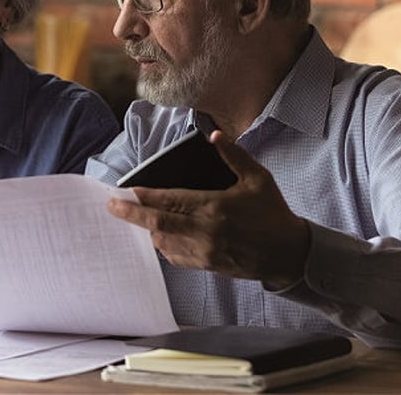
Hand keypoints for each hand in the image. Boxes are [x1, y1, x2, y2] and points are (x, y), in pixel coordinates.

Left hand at [107, 131, 309, 288]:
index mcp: (214, 207)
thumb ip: (234, 156)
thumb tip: (215, 135)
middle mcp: (205, 231)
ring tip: (132, 218)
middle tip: (110, 207)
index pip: (170, 201)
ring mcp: (204, 252)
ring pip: (162, 242)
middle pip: (157, 224)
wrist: (290, 255)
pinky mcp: (207, 266)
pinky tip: (156, 235)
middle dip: (130, 215)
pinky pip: (175, 257)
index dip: (144, 197)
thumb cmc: (273, 213)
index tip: (125, 191)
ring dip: (145, 230)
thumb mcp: (258, 179)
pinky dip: (161, 245)